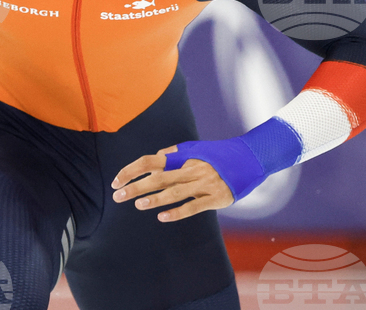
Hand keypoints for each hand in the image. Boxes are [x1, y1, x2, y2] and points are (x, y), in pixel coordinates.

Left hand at [110, 145, 233, 221]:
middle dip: (135, 186)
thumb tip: (157, 156)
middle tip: (117, 196)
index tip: (116, 181)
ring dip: (154, 199)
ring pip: (174, 192)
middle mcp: (190, 169)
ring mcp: (203, 183)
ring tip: (137, 204)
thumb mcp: (196, 148)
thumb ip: (175, 152)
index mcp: (182, 157)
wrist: (249, 159)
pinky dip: (177, 212)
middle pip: (157, 178)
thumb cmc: (218, 155)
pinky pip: (193, 206)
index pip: (150, 162)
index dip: (131, 170)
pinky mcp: (216, 198)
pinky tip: (162, 217)